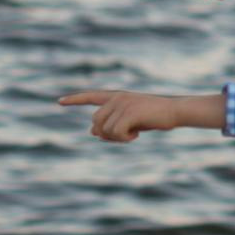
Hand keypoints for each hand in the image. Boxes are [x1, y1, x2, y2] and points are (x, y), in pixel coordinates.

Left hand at [59, 89, 222, 141]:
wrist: (175, 111)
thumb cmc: (154, 117)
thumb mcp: (130, 121)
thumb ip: (112, 124)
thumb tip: (92, 132)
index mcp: (116, 97)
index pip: (90, 96)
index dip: (74, 99)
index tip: (59, 101)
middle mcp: (116, 98)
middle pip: (96, 123)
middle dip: (106, 135)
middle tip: (126, 136)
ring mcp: (122, 104)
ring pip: (105, 130)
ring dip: (117, 138)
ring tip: (133, 133)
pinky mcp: (128, 112)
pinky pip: (115, 133)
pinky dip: (124, 139)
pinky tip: (136, 134)